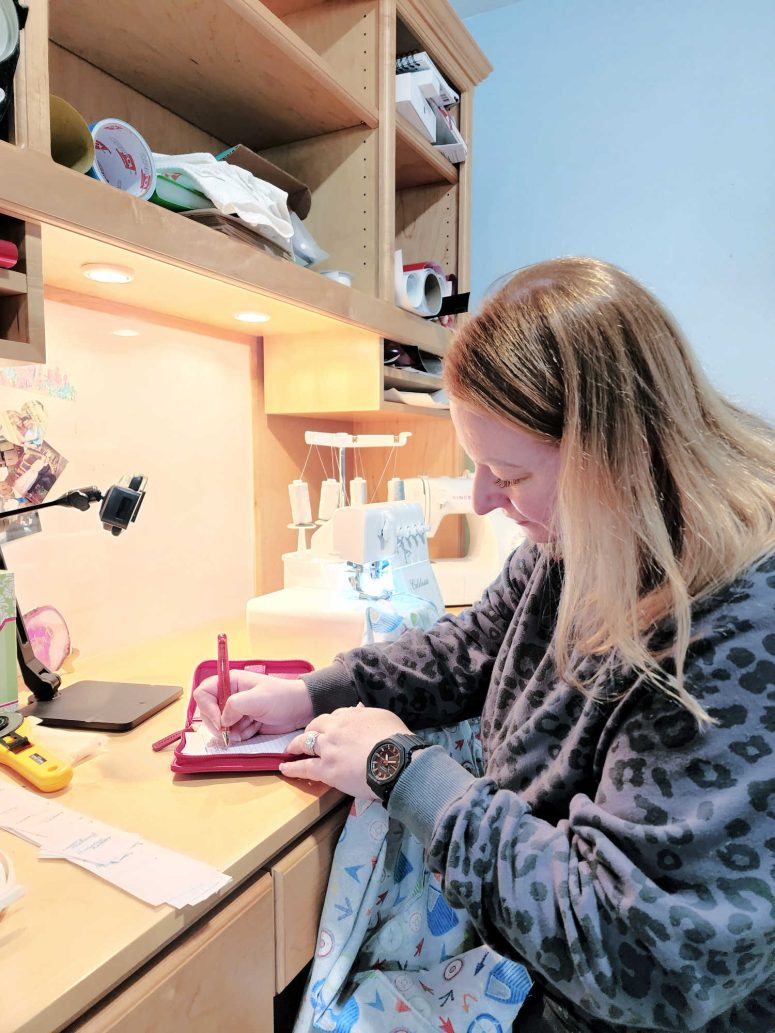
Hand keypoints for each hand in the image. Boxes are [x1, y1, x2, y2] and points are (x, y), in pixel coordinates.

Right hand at [193, 671, 313, 741]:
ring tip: (249, 728)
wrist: (301, 709)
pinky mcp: (243, 723)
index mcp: (230, 682)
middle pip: (208, 712)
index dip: (206, 708)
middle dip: (218, 725)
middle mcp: (230, 695)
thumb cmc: (282, 697)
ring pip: (220, 726)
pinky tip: (255, 730)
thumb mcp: (257, 698)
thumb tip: (222, 720)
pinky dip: (241, 735)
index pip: (204, 692)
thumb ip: (234, 706)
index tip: (218, 721)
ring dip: (231, 732)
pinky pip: (232, 733)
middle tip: (230, 733)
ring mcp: (236, 711)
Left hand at [280, 704, 410, 798]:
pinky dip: (292, 767)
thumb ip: (369, 715)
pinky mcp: (326, 769)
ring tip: (289, 749)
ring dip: (295, 745)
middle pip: (316, 726)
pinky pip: (304, 767)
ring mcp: (328, 748)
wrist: (395, 760)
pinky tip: (284, 767)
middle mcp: (335, 728)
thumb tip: (360, 709)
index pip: (335, 716)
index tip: (331, 728)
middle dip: (310, 731)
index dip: (331, 723)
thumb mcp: (384, 717)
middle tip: (306, 737)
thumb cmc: (396, 739)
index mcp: (350, 716)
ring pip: (305, 743)